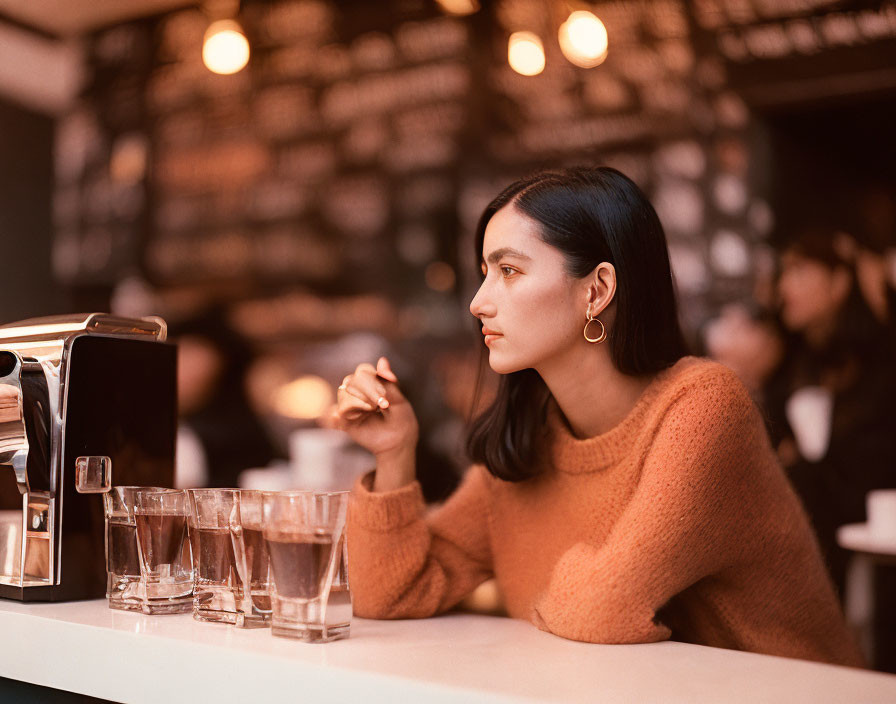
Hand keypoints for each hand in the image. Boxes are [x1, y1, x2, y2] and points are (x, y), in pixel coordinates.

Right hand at [331, 357, 418, 490]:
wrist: (399, 441)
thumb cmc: (400, 418)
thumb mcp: (399, 399)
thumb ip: (388, 382)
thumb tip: (382, 359)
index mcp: (370, 383)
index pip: (362, 371)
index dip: (372, 380)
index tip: (385, 395)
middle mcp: (357, 392)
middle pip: (351, 380)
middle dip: (368, 390)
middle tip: (382, 404)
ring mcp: (350, 406)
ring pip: (343, 393)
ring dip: (359, 400)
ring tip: (373, 409)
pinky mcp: (345, 421)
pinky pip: (337, 411)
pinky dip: (344, 411)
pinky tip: (357, 415)